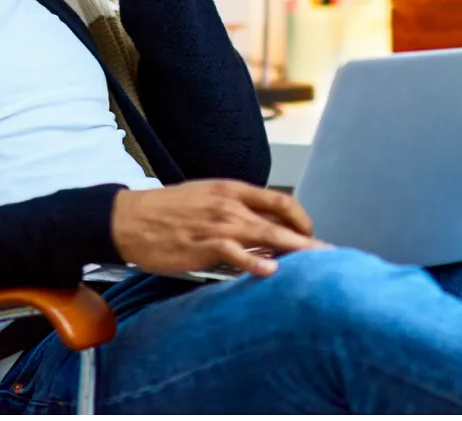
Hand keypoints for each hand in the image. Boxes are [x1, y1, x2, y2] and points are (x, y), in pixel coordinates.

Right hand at [111, 180, 326, 277]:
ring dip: (293, 251)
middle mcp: (228, 204)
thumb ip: (235, 210)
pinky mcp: (202, 245)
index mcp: (230, 189)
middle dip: (308, 240)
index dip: (302, 218)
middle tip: (332, 256)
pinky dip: (254, 261)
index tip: (312, 235)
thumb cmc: (167, 211)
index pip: (279, 200)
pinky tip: (270, 271)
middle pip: (279, 221)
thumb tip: (265, 228)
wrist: (129, 218)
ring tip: (316, 266)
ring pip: (265, 236)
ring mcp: (216, 224)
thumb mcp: (205, 199)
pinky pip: (235, 253)